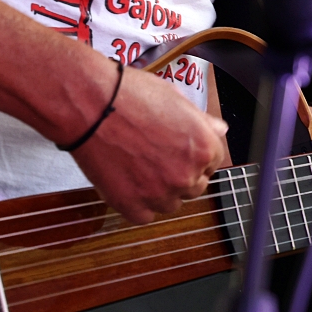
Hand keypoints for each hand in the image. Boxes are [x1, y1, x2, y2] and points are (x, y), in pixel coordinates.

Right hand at [70, 66, 228, 224]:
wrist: (90, 104)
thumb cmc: (131, 95)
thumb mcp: (176, 98)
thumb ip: (202, 121)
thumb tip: (220, 129)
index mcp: (204, 147)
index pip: (212, 163)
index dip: (194, 154)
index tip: (177, 148)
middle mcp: (187, 175)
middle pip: (194, 186)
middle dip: (180, 173)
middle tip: (156, 156)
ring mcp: (160, 194)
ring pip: (170, 204)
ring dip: (160, 191)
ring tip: (139, 166)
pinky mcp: (132, 206)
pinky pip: (144, 215)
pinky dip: (137, 203)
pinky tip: (126, 180)